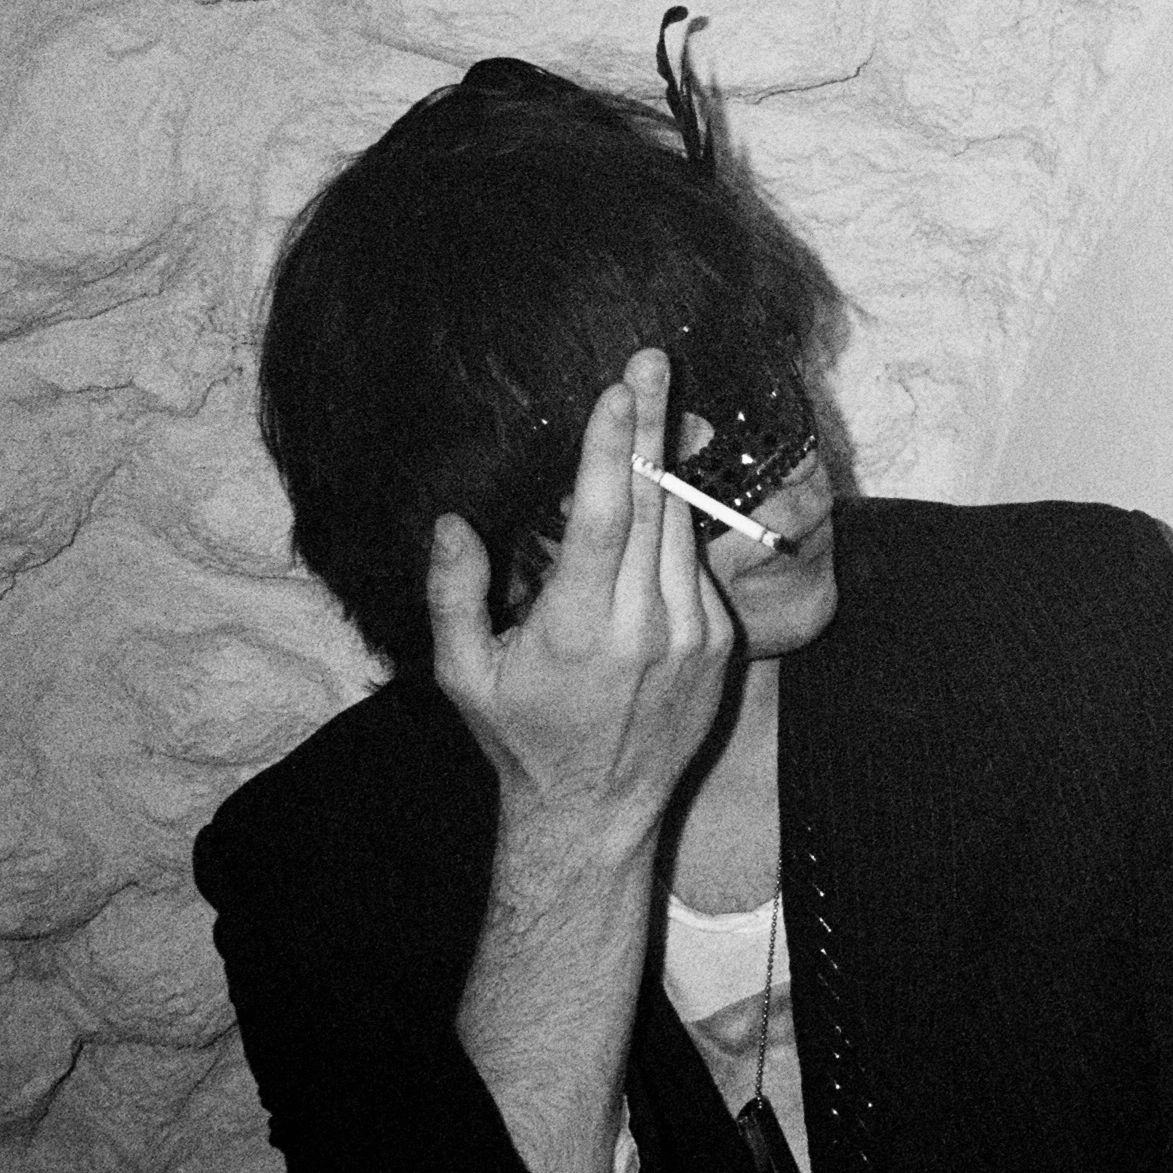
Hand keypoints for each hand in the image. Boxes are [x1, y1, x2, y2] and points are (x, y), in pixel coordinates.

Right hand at [427, 348, 734, 866]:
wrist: (599, 813)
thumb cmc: (521, 741)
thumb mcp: (464, 675)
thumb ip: (453, 594)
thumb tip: (452, 521)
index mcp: (580, 630)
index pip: (607, 517)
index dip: (616, 446)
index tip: (621, 387)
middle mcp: (647, 628)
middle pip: (656, 504)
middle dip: (653, 426)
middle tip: (653, 359)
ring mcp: (694, 636)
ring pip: (682, 530)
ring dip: (668, 467)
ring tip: (656, 405)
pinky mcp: (721, 645)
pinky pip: (696, 567)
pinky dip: (675, 530)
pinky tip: (657, 500)